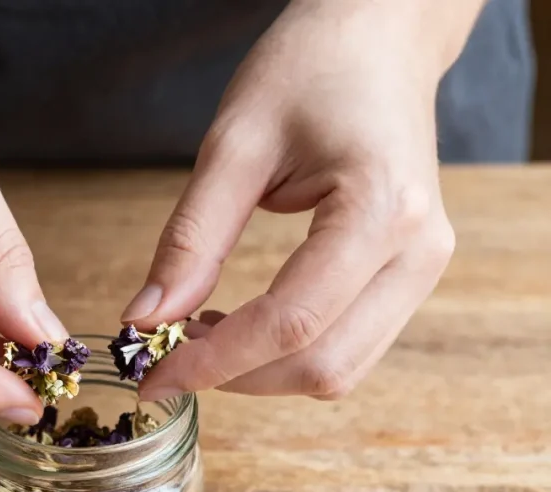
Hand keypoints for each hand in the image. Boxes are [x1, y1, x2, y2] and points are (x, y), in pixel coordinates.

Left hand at [123, 0, 480, 400]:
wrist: (379, 38)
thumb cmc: (311, 69)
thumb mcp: (234, 145)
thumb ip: (191, 238)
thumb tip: (145, 319)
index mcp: (380, 210)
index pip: (290, 322)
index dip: (213, 361)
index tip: (151, 375)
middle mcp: (418, 252)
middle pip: (322, 365)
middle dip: (237, 376)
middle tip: (166, 358)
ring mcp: (423, 268)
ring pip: (340, 368)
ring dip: (262, 372)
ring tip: (199, 336)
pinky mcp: (410, 274)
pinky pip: (350, 345)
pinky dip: (288, 354)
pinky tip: (240, 326)